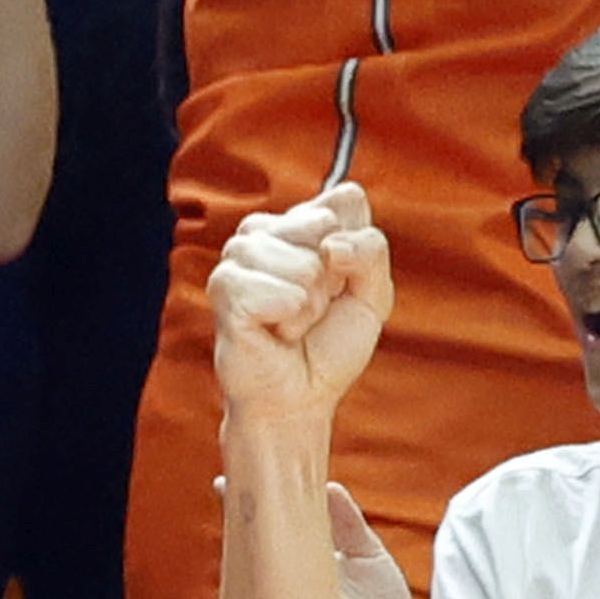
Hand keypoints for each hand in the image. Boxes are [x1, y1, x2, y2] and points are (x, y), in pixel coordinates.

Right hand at [214, 181, 391, 429]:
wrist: (298, 399)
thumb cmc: (328, 346)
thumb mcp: (373, 294)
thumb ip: (371, 251)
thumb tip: (331, 245)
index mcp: (298, 222)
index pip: (346, 200)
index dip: (355, 249)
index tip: (339, 283)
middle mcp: (263, 230)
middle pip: (325, 224)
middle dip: (334, 279)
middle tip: (312, 307)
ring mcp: (239, 255)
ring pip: (306, 264)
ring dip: (310, 306)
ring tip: (292, 322)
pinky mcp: (226, 286)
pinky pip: (283, 293)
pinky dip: (290, 321)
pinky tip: (275, 332)